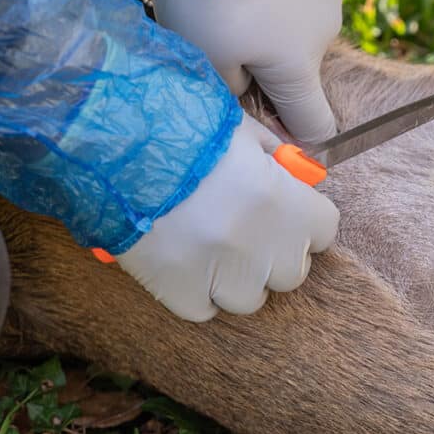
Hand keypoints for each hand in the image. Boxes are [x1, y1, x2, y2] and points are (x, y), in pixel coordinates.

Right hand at [116, 114, 339, 320]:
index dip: (305, 221)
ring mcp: (219, 271)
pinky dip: (196, 292)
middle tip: (246, 231)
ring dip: (235, 278)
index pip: (325, 230)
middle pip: (291, 272)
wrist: (108, 139)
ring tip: (210, 248)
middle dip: (273, 254)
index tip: (287, 215)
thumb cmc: (178, 123)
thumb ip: (276, 156)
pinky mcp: (177, 289)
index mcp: (282, 199)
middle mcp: (259, 242)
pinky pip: (204, 309)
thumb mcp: (240, 128)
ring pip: (250, 298)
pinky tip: (182, 263)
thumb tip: (300, 173)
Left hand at [152, 0, 344, 142]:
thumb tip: (245, 87)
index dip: (299, 136)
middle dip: (270, 62)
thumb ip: (231, 87)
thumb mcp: (204, 58)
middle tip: (225, 36)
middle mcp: (325, 36)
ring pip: (302, 24)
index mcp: (298, 71)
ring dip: (275, 20)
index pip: (317, 126)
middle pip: (301, 68)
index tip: (277, 131)